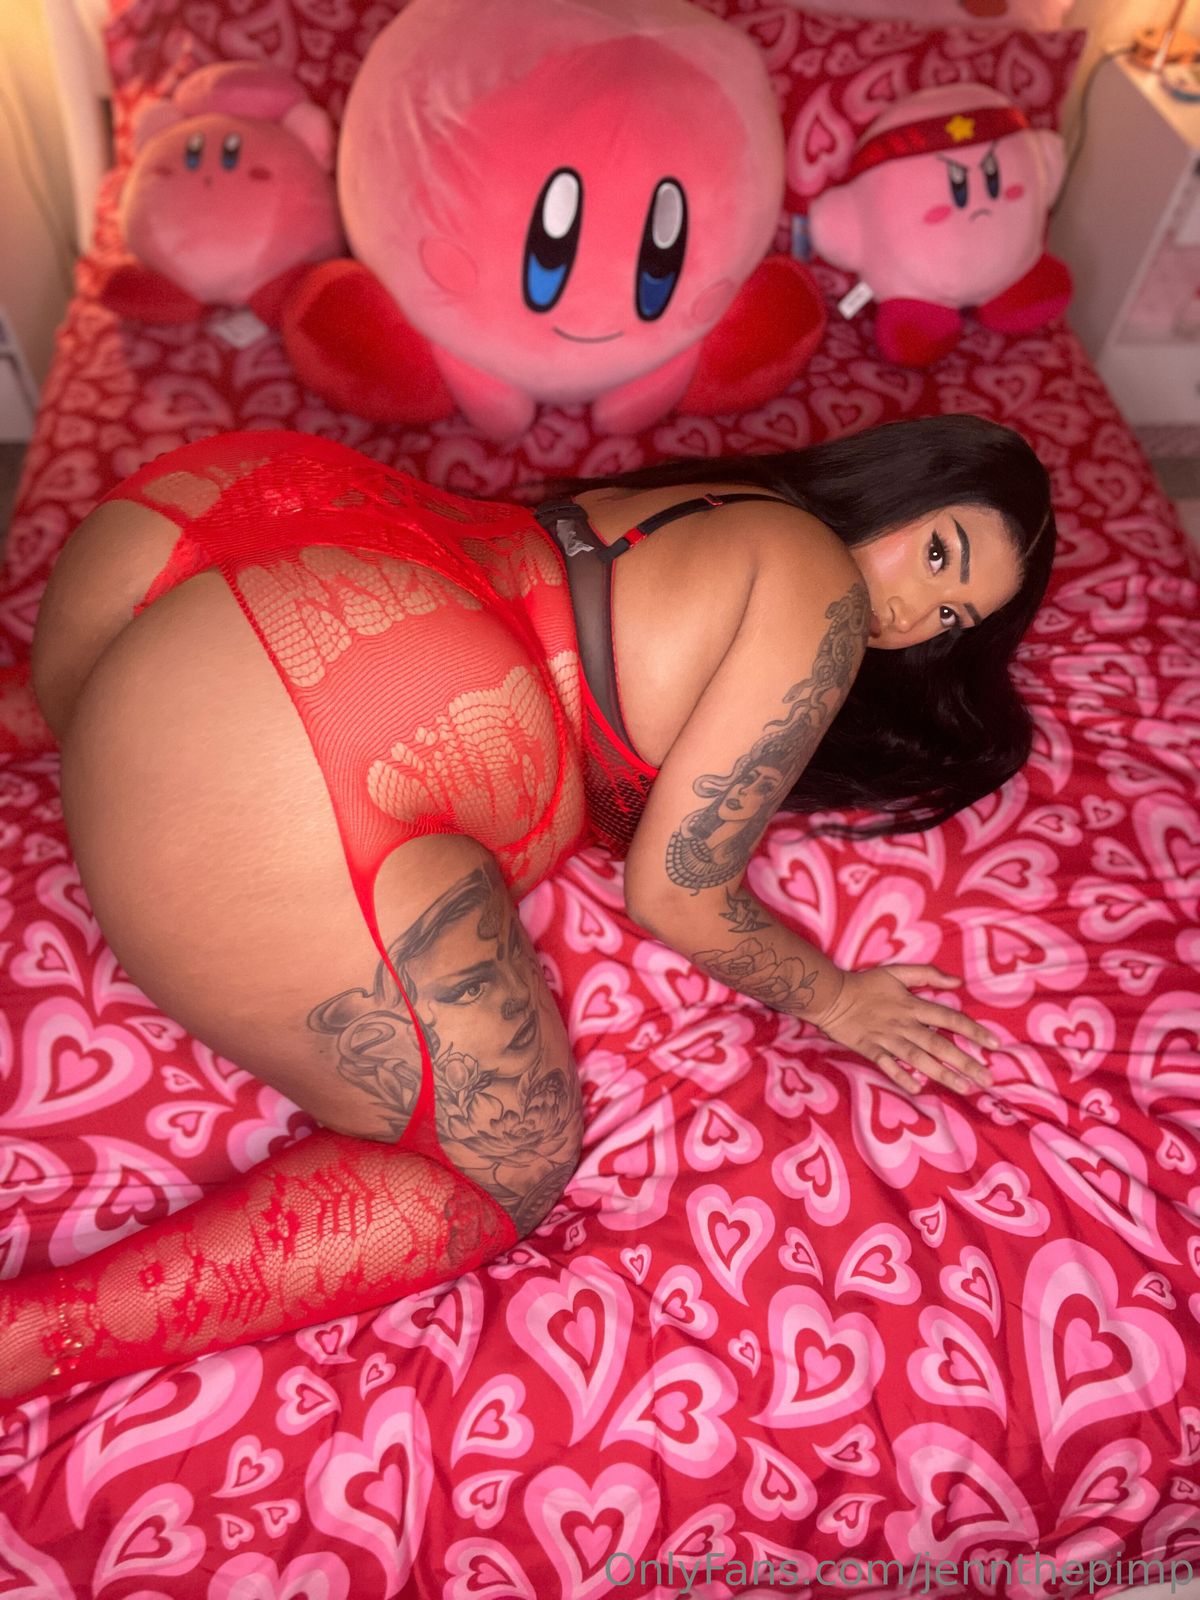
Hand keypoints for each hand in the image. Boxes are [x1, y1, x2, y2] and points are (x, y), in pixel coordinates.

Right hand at [811, 965, 997, 1095]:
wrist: (832, 995)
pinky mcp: (870, 1050)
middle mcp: (903, 1024)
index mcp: (912, 1005)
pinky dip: (902, 1077)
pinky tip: (919, 1089)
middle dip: (965, 1062)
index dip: (973, 1031)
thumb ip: (928, 974)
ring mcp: (887, 1039)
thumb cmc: (866, 984)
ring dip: (942, 1074)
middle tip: (987, 1078)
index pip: (950, 1019)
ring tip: (964, 1088)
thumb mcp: (897, 972)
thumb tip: (958, 981)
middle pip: (938, 1045)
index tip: (995, 1045)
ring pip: (918, 1059)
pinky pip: (888, 1066)